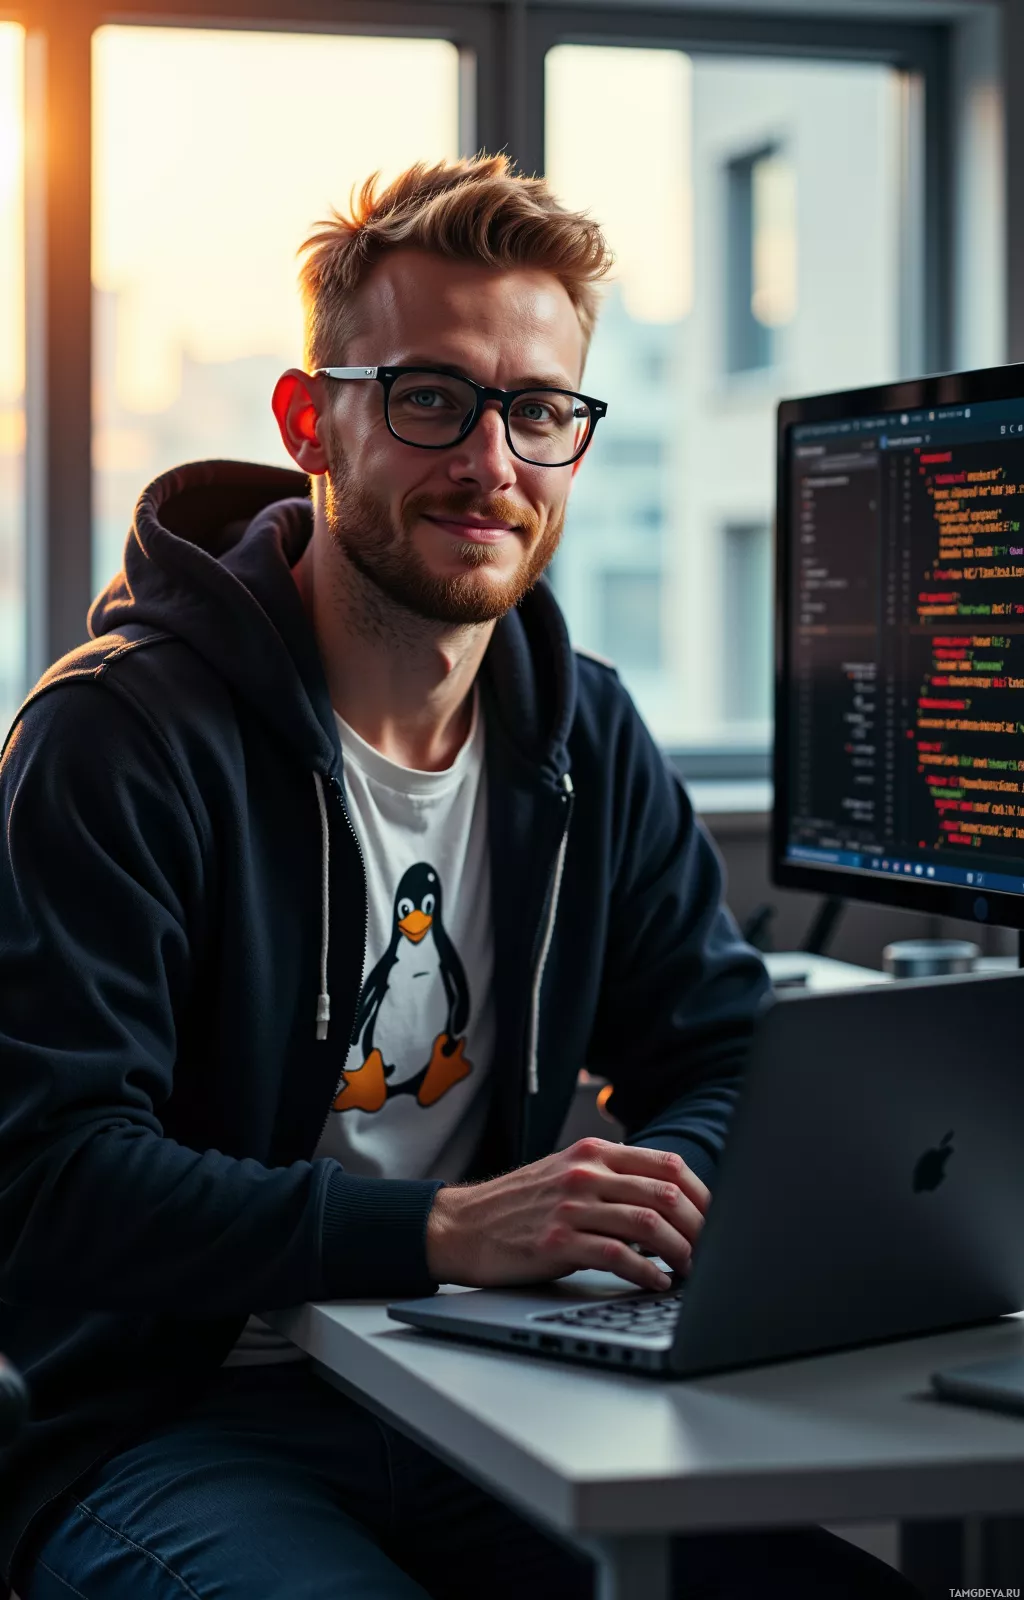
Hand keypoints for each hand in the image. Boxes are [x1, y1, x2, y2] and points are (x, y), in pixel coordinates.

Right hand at [425, 1137, 708, 1291]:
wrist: (461, 1225)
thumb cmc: (518, 1207)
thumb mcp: (566, 1176)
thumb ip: (612, 1180)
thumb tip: (668, 1205)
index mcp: (594, 1152)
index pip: (667, 1164)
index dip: (703, 1195)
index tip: (720, 1220)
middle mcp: (586, 1173)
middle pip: (665, 1194)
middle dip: (700, 1227)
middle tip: (717, 1253)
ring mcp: (571, 1206)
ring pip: (648, 1223)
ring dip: (680, 1252)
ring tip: (693, 1272)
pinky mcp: (558, 1241)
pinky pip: (617, 1256)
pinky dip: (646, 1273)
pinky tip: (657, 1284)